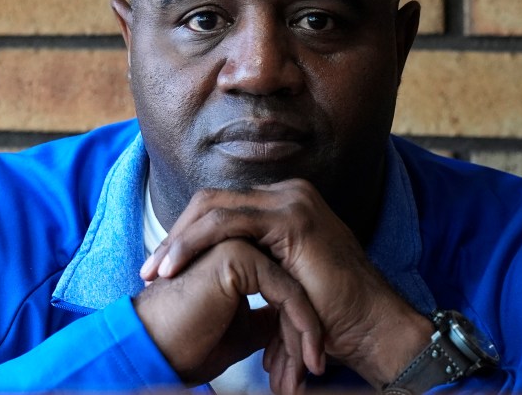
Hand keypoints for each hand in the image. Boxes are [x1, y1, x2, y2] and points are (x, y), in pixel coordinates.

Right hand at [134, 238, 324, 394]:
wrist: (156, 353)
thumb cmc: (190, 344)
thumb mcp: (244, 329)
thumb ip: (268, 315)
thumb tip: (293, 318)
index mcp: (241, 247)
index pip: (289, 280)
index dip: (302, 322)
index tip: (314, 362)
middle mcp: (240, 236)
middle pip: (295, 281)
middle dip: (309, 326)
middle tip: (318, 367)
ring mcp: (237, 239)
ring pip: (294, 286)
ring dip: (307, 329)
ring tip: (314, 369)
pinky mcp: (235, 253)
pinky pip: (285, 291)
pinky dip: (300, 327)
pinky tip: (307, 360)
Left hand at [140, 179, 433, 385]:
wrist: (372, 327)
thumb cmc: (333, 318)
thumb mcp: (283, 286)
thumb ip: (255, 273)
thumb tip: (219, 283)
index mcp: (286, 205)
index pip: (223, 208)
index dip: (189, 235)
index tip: (163, 267)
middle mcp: (289, 194)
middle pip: (213, 201)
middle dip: (176, 235)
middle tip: (149, 268)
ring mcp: (292, 201)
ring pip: (213, 208)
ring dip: (178, 240)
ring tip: (153, 271)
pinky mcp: (291, 218)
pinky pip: (227, 222)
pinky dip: (194, 243)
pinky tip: (173, 266)